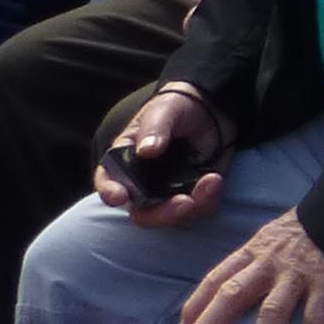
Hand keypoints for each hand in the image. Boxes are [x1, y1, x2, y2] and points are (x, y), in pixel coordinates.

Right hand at [91, 88, 226, 230]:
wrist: (211, 109)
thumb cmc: (177, 106)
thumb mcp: (165, 110)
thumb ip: (155, 128)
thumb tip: (146, 151)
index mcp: (125, 160)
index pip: (108, 181)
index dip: (109, 192)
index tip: (119, 197)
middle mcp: (142, 182)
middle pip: (141, 213)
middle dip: (162, 214)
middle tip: (184, 202)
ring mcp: (168, 191)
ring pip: (172, 216)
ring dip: (192, 207)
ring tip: (212, 180)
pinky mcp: (193, 194)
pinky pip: (198, 210)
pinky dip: (208, 200)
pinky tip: (215, 178)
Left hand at [178, 210, 323, 323]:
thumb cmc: (310, 228)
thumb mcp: (273, 237)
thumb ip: (255, 261)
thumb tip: (235, 292)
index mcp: (254, 251)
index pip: (216, 279)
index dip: (196, 306)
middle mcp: (270, 263)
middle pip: (232, 297)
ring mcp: (298, 273)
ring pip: (272, 313)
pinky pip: (316, 316)